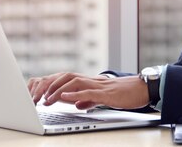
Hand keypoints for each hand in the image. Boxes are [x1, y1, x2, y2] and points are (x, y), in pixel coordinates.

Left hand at [28, 73, 149, 109]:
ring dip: (57, 91)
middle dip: (49, 86)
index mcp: (90, 82)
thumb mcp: (103, 98)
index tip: (39, 95)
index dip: (51, 85)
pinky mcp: (107, 93)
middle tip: (37, 98)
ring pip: (73, 82)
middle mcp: (92, 80)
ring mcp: (99, 85)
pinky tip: (65, 99)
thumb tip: (76, 104)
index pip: (65, 79)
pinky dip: (75, 95)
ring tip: (46, 100)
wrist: (144, 89)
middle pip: (65, 77)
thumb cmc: (126, 93)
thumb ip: (89, 99)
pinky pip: (88, 92)